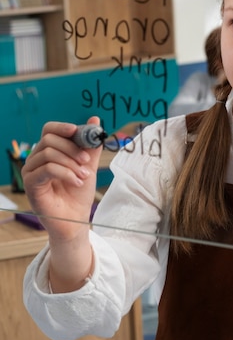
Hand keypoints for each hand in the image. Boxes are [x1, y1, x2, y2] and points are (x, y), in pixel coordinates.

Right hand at [22, 116, 101, 242]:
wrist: (76, 218)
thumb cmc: (79, 193)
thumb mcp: (88, 165)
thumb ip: (90, 144)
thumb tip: (94, 120)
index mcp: (48, 151)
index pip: (49, 130)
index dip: (62, 127)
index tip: (77, 131)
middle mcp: (36, 159)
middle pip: (49, 139)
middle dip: (72, 148)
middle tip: (86, 162)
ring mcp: (31, 171)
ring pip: (49, 153)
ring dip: (71, 164)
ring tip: (83, 177)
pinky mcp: (30, 184)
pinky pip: (47, 169)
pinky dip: (66, 173)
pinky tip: (76, 182)